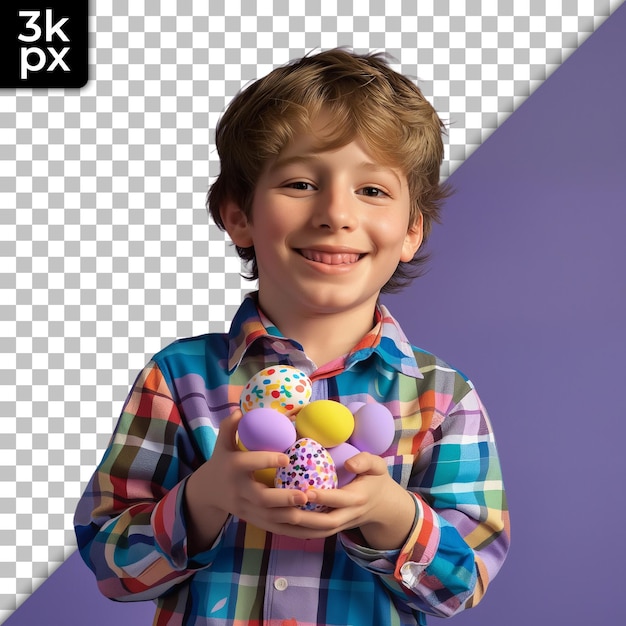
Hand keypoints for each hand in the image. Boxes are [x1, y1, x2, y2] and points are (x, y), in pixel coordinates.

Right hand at [184, 410, 312, 552]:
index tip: (286, 458)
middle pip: (261, 499)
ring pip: (269, 518)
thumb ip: (229, 427)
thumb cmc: (221, 461)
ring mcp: (246, 509)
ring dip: (291, 517)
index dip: (266, 461)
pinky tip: (310, 527)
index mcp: (232, 468)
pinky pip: (274, 528)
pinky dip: (291, 530)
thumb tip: (239, 410)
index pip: (248, 464)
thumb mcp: (221, 444)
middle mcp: (239, 491)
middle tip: (305, 495)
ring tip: (311, 510)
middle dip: (283, 499)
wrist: (207, 492)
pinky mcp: (253, 520)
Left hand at [292, 451, 416, 549]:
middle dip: (306, 518)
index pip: (341, 500)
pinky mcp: (335, 528)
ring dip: (300, 528)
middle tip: (286, 508)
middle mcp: (351, 515)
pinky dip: (300, 532)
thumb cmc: (375, 479)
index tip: (307, 491)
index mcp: (360, 498)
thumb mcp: (377, 466)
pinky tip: (283, 523)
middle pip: (328, 522)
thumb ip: (366, 461)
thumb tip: (349, 464)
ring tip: (280, 517)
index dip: (324, 497)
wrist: (384, 506)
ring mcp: (343, 524)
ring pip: (320, 532)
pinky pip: (317, 533)